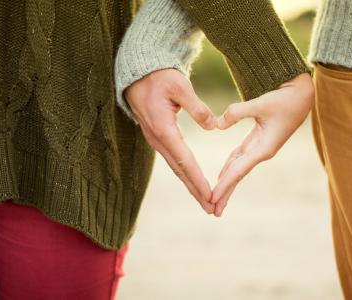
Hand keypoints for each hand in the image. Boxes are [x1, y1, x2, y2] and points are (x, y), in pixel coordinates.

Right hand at [124, 68, 216, 213]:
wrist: (137, 73)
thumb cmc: (159, 77)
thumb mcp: (180, 86)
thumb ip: (197, 107)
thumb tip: (214, 126)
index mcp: (164, 129)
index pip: (185, 160)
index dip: (198, 179)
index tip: (210, 195)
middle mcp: (158, 139)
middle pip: (180, 171)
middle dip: (196, 191)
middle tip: (211, 209)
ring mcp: (156, 140)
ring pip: (176, 168)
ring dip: (190, 185)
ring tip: (205, 201)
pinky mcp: (157, 137)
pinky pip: (173, 160)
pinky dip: (184, 173)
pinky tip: (192, 181)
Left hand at [211, 73, 314, 216]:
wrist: (302, 94)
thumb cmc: (285, 99)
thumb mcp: (261, 103)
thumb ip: (237, 113)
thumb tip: (216, 125)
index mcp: (264, 148)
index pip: (238, 170)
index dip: (224, 185)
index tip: (212, 199)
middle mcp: (262, 152)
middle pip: (238, 176)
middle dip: (225, 193)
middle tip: (212, 211)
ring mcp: (260, 148)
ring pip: (238, 168)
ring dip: (226, 183)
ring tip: (215, 198)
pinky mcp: (258, 140)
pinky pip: (240, 158)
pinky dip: (230, 167)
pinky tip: (222, 175)